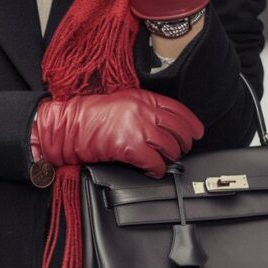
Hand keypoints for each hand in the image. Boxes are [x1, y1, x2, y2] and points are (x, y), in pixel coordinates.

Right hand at [30, 88, 203, 177]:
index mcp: (142, 97)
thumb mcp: (123, 101)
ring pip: (169, 147)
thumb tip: (166, 124)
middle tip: (182, 149)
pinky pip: (155, 162)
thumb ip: (146, 108)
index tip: (197, 132)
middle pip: (178, 130)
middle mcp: (143, 111)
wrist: (70, 126)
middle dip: (184, 143)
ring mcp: (137, 128)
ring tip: (166, 160)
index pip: (178, 110)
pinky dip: (158, 169)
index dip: (192, 124)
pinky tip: (155, 170)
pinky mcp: (129, 147)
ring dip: (171, 157)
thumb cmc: (92, 115)